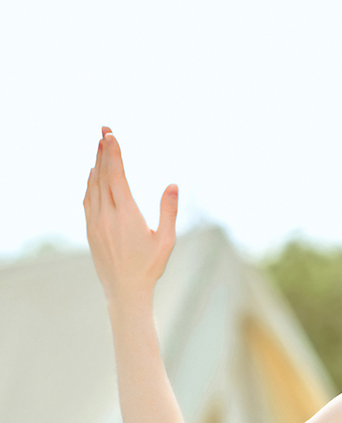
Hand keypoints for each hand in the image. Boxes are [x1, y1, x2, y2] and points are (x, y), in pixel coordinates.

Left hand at [83, 128, 177, 300]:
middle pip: (102, 175)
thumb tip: (172, 185)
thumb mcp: (166, 241)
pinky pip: (88, 199)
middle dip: (103, 151)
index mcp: (126, 215)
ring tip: (99, 146)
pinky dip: (90, 183)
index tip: (110, 135)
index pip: (116, 176)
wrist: (125, 291)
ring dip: (96, 164)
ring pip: (93, 186)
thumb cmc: (149, 268)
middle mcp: (107, 216)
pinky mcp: (90, 230)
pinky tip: (93, 173)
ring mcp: (95, 222)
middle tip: (103, 130)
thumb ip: (168, 212)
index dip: (113, 154)